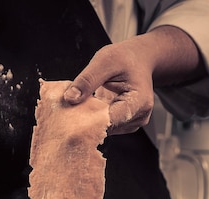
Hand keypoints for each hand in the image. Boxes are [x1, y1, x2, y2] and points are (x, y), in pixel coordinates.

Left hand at [64, 27, 205, 134]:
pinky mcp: (125, 124)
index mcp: (139, 102)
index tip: (68, 118)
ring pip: (105, 129)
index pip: (109, 121)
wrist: (139, 59)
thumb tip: (70, 98)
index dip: (87, 121)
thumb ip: (87, 80)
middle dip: (86, 120)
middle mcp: (139, 116)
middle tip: (68, 111)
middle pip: (107, 128)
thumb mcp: (105, 61)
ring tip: (80, 105)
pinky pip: (106, 126)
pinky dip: (94, 118)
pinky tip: (87, 108)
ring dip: (90, 120)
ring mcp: (133, 122)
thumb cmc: (126, 58)